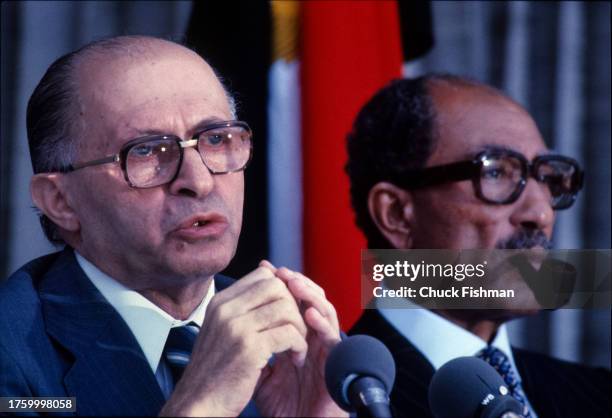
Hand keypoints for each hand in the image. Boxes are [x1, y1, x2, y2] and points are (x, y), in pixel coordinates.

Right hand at [160, 265, 308, 416]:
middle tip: (297, 329)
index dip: (283, 291)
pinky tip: (295, 359)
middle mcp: (226, 309)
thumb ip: (242, 309)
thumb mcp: (222, 330)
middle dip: (295, 306)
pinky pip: (289, 333)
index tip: (288, 313)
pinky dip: (299, 346)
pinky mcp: (250, 348)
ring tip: (297, 347)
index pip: (263, 276)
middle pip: (277, 286)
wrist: (198, 404)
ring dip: (300, 328)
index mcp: (220, 302)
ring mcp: (236, 327)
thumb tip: (272, 285)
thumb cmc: (215, 371)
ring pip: (287, 308)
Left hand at [254, 261, 347, 417]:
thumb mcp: (262, 373)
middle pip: (312, 301)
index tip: (266, 270)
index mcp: (298, 338)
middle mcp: (314, 340)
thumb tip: (241, 322)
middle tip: (282, 272)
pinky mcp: (336, 365)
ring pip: (326, 313)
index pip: (293, 302)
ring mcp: (326, 350)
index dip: (282, 285)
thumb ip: (258, 347)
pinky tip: (308, 314)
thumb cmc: (283, 406)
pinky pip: (334, 339)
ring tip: (295, 284)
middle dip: (298, 284)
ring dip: (312, 296)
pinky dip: (323, 324)